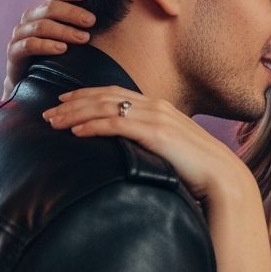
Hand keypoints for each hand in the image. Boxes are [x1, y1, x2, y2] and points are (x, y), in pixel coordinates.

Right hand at [4, 0, 94, 98]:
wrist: (33, 83)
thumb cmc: (60, 58)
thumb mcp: (74, 39)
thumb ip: (86, 26)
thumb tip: (115, 14)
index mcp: (46, 10)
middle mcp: (31, 18)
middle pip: (50, 8)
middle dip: (72, 13)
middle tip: (92, 21)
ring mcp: (20, 34)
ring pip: (41, 26)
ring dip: (64, 31)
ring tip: (83, 38)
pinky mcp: (13, 52)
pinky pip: (29, 45)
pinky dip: (46, 45)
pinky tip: (62, 49)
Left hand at [42, 86, 255, 204]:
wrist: (222, 177)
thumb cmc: (198, 169)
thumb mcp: (171, 149)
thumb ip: (151, 142)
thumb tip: (131, 151)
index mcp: (160, 108)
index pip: (116, 94)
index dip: (87, 95)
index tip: (64, 101)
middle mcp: (157, 107)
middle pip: (106, 97)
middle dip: (74, 103)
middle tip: (48, 112)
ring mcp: (157, 118)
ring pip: (107, 108)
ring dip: (76, 113)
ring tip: (54, 121)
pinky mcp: (156, 133)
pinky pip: (117, 126)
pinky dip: (94, 126)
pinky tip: (76, 132)